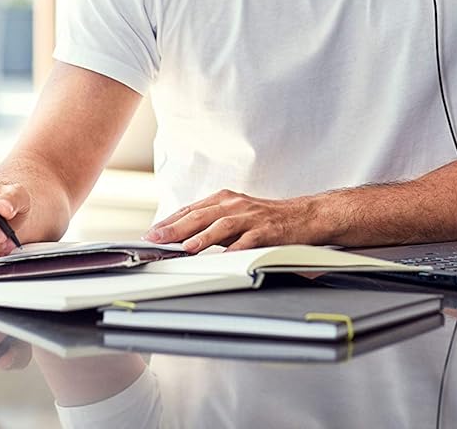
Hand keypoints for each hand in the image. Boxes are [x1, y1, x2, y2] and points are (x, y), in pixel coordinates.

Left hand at [143, 189, 330, 251]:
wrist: (304, 215)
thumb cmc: (267, 218)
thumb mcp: (236, 214)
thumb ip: (212, 223)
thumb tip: (182, 237)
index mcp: (225, 200)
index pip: (191, 209)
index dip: (170, 221)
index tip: (152, 233)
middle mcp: (235, 205)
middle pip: (201, 215)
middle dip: (176, 228)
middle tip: (157, 239)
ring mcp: (251, 217)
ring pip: (222, 225)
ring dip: (202, 236)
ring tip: (185, 247)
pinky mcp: (267, 230)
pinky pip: (248, 240)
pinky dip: (235, 249)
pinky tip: (223, 257)